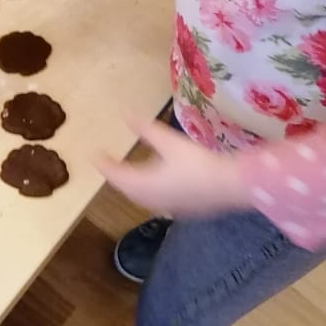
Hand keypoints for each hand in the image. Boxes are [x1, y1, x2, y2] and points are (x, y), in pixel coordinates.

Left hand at [96, 114, 251, 219]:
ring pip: (141, 198)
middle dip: (116, 178)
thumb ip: (146, 130)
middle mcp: (152, 199)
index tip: (95, 155)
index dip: (105, 165)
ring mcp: (167, 207)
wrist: (229, 186)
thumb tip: (126, 115)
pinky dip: (147, 193)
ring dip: (131, 187)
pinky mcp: (182, 210)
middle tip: (108, 165)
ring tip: (127, 176)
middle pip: (127, 190)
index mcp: (144, 184)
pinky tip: (155, 187)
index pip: (117, 175)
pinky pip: (156, 202)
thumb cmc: (197, 162)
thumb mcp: (169, 141)